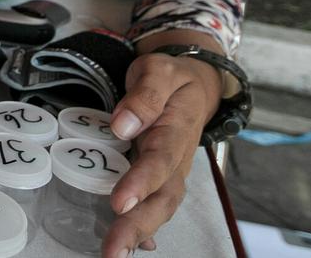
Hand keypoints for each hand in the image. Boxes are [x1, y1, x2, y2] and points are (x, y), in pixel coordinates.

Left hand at [104, 51, 221, 256]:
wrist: (195, 84)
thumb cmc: (172, 78)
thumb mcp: (159, 70)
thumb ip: (145, 94)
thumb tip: (122, 124)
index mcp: (175, 130)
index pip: (158, 161)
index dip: (140, 183)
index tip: (119, 202)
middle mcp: (176, 158)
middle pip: (162, 197)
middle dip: (138, 225)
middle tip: (114, 250)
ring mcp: (171, 171)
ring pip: (160, 207)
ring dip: (137, 233)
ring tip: (114, 254)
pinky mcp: (161, 177)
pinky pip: (154, 205)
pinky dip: (143, 229)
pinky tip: (130, 247)